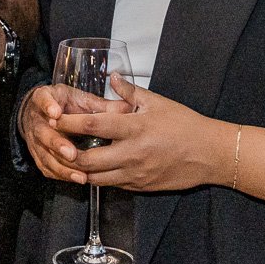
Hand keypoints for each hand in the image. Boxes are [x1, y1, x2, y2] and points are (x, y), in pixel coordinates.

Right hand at [18, 83, 127, 182]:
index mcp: (45, 98)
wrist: (42, 113)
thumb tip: (126, 109)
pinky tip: (77, 179)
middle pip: (42, 132)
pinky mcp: (37, 155)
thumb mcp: (79, 98)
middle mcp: (36, 119)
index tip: (56, 113)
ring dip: (62, 166)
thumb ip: (100, 105)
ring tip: (80, 174)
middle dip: (57, 143)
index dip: (48, 106)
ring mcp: (33, 139)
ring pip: (45, 155)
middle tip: (71, 153)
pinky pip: (47, 168)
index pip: (42, 99)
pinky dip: (61, 175)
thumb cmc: (65, 105)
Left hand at [52, 75, 234, 192]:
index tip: (54, 118)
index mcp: (135, 127)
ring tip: (67, 158)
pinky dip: (98, 178)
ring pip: (95, 178)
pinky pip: (111, 185)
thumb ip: (130, 91)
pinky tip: (91, 169)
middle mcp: (132, 153)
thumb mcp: (158, 102)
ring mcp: (135, 173)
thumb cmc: (185, 124)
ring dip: (79, 169)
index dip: (69, 122)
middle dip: (66, 153)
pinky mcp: (140, 186)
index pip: (92, 125)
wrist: (209, 154)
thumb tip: (112, 77)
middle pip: (87, 159)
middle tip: (54, 143)